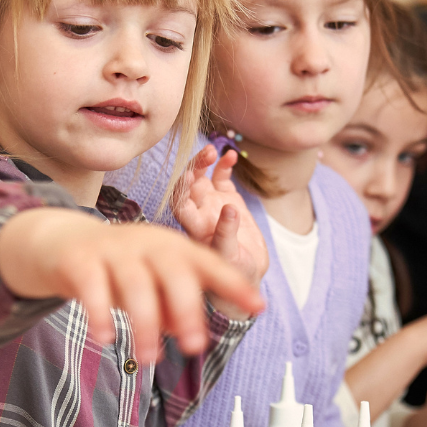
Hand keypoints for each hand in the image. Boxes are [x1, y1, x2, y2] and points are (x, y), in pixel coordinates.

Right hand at [0, 208, 264, 360]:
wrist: (64, 244)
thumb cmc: (119, 268)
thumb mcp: (152, 285)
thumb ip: (172, 307)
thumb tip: (189, 332)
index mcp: (172, 249)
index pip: (209, 264)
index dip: (234, 283)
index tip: (258, 306)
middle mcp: (147, 244)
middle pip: (175, 273)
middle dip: (188, 310)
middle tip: (194, 347)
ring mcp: (113, 250)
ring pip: (135, 284)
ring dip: (145, 324)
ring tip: (148, 358)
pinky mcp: (81, 260)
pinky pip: (92, 287)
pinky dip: (99, 313)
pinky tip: (105, 337)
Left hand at [172, 146, 269, 311]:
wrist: (246, 275)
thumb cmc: (234, 272)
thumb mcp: (230, 257)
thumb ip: (226, 235)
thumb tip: (230, 210)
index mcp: (194, 228)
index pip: (180, 204)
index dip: (182, 189)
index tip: (189, 176)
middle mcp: (199, 213)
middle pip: (189, 186)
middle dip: (194, 168)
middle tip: (206, 154)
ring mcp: (212, 205)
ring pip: (202, 178)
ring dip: (205, 163)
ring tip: (214, 151)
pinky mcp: (228, 200)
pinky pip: (222, 178)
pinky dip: (224, 166)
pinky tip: (231, 156)